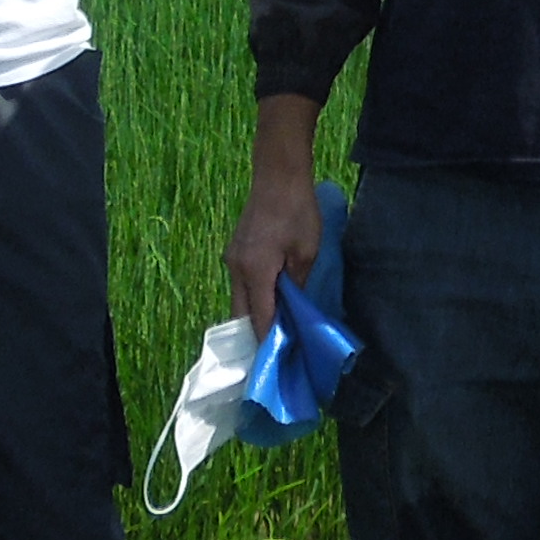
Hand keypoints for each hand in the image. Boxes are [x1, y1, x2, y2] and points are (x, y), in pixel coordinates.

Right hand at [224, 144, 324, 338]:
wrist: (278, 173)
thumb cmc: (297, 210)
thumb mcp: (306, 252)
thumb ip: (298, 284)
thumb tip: (294, 309)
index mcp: (254, 272)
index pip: (259, 318)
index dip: (267, 343)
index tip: (276, 365)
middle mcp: (236, 269)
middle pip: (242, 314)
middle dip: (256, 335)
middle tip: (275, 355)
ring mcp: (232, 258)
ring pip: (240, 300)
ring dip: (255, 316)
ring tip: (275, 333)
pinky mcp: (235, 251)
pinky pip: (242, 285)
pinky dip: (253, 299)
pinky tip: (270, 304)